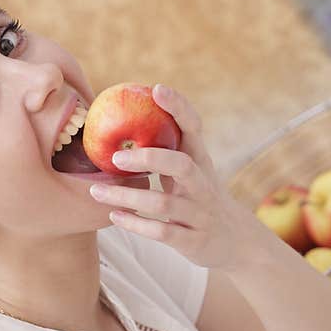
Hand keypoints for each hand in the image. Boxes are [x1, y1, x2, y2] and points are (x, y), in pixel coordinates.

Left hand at [88, 84, 253, 269]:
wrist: (235, 240)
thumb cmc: (200, 197)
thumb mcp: (192, 172)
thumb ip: (168, 151)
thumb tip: (125, 120)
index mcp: (201, 161)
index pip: (194, 128)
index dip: (179, 107)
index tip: (157, 89)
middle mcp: (203, 185)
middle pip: (180, 165)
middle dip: (148, 158)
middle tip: (115, 157)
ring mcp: (200, 214)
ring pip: (163, 202)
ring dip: (127, 197)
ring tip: (96, 191)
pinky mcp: (193, 240)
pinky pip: (162, 232)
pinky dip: (136, 224)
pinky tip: (115, 217)